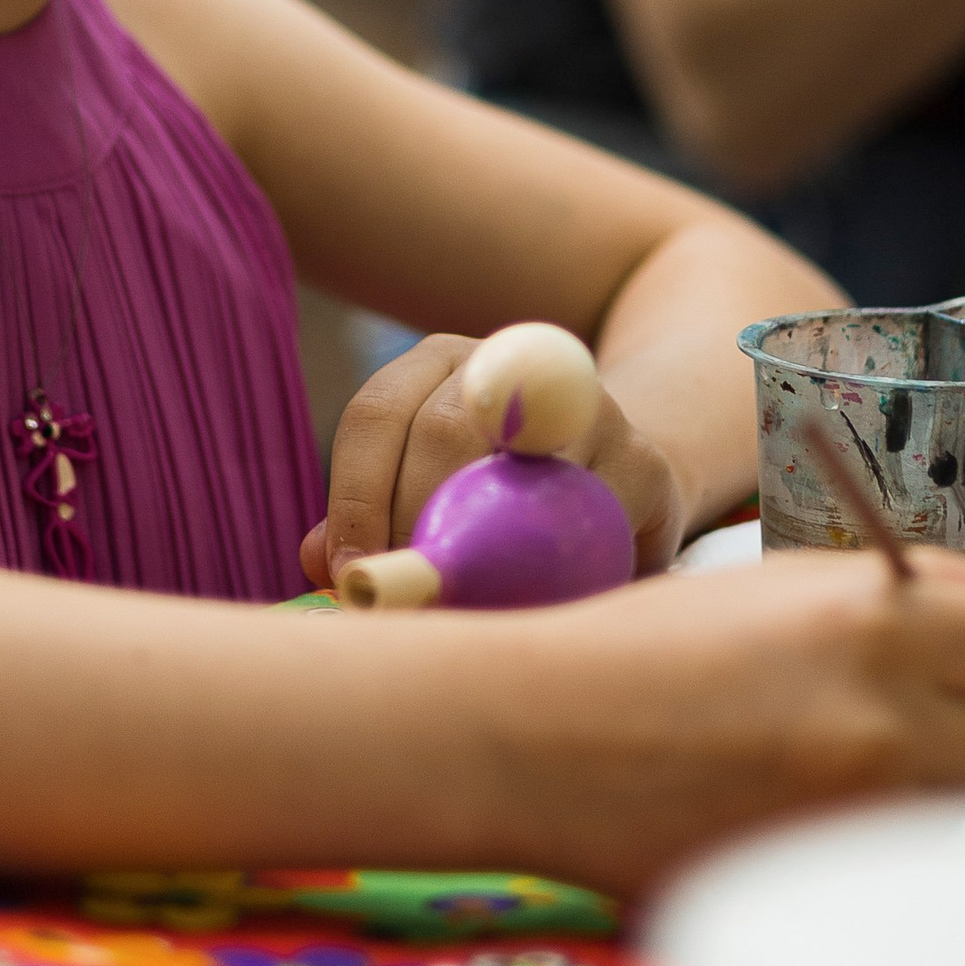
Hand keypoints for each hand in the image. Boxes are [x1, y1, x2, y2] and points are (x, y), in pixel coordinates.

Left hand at [299, 332, 686, 588]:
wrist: (610, 493)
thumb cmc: (493, 507)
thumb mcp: (421, 500)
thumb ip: (367, 527)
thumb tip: (321, 562)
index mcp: (437, 365)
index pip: (377, 414)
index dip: (357, 498)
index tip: (353, 572)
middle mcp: (510, 363)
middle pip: (444, 429)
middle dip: (416, 522)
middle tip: (412, 592)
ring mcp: (585, 404)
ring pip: (521, 478)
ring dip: (491, 552)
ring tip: (472, 603)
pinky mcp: (643, 460)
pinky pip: (593, 520)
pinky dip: (561, 567)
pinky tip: (543, 596)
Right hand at [484, 547, 964, 896]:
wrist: (537, 739)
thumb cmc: (654, 644)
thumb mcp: (788, 582)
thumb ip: (922, 586)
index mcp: (877, 622)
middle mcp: (886, 721)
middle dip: (958, 715)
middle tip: (873, 706)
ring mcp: (857, 814)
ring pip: (954, 800)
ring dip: (914, 780)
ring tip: (812, 758)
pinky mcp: (824, 884)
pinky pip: (894, 856)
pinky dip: (865, 835)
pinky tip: (789, 809)